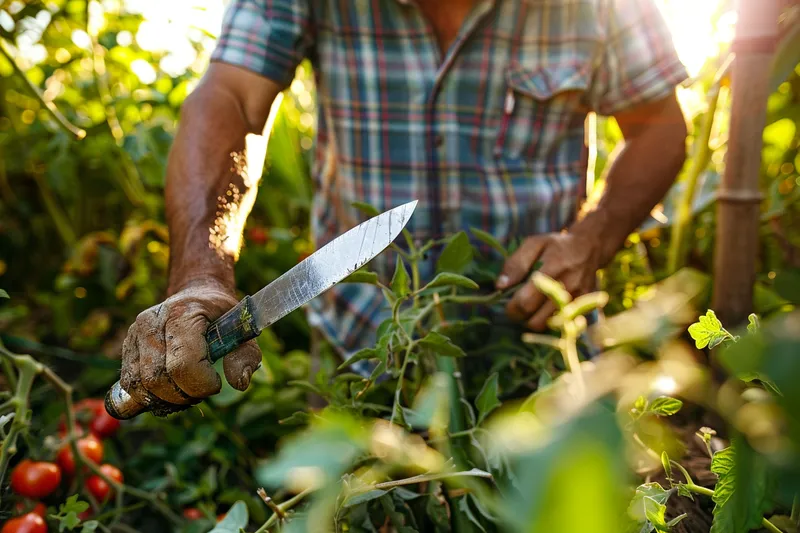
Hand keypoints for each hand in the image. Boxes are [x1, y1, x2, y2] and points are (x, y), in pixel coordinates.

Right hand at [119, 280, 261, 415]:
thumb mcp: (243, 329)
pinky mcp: (126, 347)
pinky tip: (170, 391)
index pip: (183, 364)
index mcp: (182, 314)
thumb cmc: (221, 314)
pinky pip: (131, 385)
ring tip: (187, 392)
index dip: (202, 384)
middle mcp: (151, 323)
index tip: (216, 383)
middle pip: (158, 380)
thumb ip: (245, 355)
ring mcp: (134, 334)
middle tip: (202, 391)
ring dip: (166, 400)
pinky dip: (151, 396)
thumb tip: (239, 383)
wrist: (197, 295)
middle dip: (183, 395)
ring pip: (141, 386)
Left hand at [496, 232, 601, 330]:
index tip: (507, 303)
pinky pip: (560, 324)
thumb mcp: (533, 244)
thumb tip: (500, 286)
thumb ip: (515, 264)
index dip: (511, 308)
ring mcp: (578, 300)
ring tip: (531, 306)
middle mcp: (567, 288)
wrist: (590, 247)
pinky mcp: (585, 307)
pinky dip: (549, 320)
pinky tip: (547, 306)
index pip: (525, 303)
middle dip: (521, 317)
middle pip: (535, 320)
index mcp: (552, 270)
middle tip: (517, 306)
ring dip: (534, 320)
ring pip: (547, 326)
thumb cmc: (556, 246)